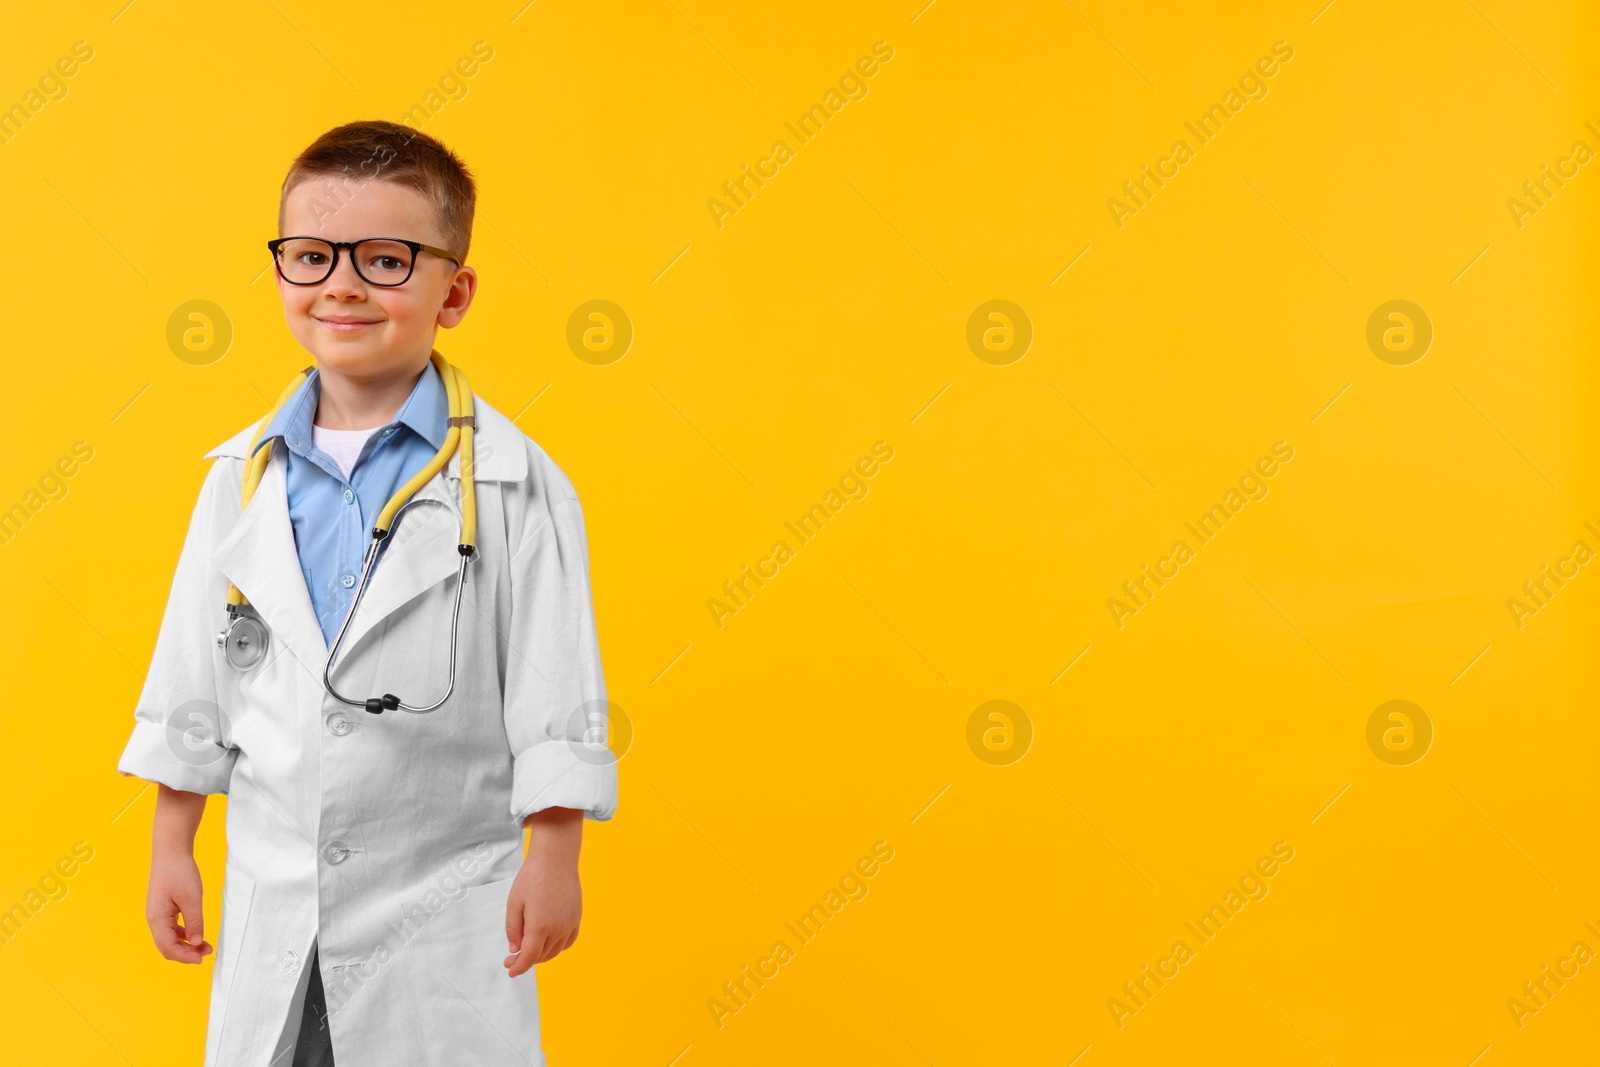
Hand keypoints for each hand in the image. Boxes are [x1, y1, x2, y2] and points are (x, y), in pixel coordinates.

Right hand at [147, 846, 210, 962]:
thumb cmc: (179, 872)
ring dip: (186, 944)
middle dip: (186, 953)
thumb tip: (197, 942)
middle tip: (207, 952)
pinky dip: (184, 935)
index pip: (167, 947)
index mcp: (156, 918)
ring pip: (170, 939)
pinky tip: (197, 934)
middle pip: (167, 946)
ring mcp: (158, 915)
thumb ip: (195, 922)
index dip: (184, 956)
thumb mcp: (192, 898)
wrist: (171, 852)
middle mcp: (154, 919)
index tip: (201, 959)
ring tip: (206, 945)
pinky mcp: (163, 910)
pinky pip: (172, 929)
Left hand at [504, 808, 582, 976]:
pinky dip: (558, 946)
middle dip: (526, 960)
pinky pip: (568, 941)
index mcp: (540, 926)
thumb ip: (513, 930)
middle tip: (512, 957)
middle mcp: (558, 928)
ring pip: (555, 950)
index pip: (529, 957)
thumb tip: (515, 949)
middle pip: (541, 956)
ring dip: (541, 954)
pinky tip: (548, 942)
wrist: (556, 858)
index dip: (518, 968)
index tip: (510, 971)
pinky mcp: (577, 917)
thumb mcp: (514, 903)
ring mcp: (570, 923)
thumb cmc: (532, 877)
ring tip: (529, 947)